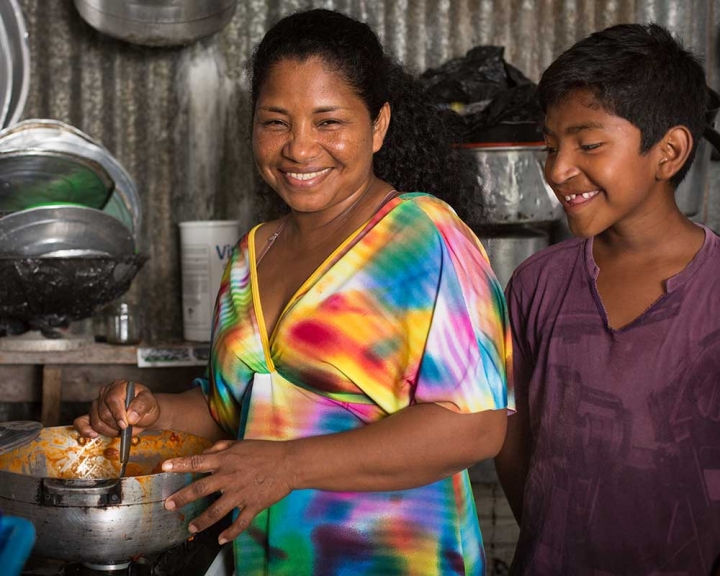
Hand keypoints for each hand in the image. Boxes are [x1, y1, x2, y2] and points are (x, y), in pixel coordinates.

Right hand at [73, 379, 160, 437]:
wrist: (143, 414)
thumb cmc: (146, 407)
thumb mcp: (150, 404)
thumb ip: (141, 407)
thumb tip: (130, 416)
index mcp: (120, 386)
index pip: (113, 399)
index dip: (118, 414)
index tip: (125, 425)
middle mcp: (106, 393)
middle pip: (104, 413)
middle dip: (116, 425)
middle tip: (127, 428)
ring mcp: (97, 403)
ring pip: (96, 421)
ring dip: (109, 430)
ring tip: (120, 430)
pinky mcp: (91, 414)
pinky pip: (81, 422)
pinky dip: (85, 430)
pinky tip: (93, 435)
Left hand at [162, 439, 295, 543]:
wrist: (289, 463)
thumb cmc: (265, 451)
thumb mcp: (241, 443)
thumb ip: (221, 448)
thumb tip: (205, 453)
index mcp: (226, 461)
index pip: (198, 461)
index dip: (180, 464)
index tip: (164, 468)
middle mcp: (230, 477)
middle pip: (201, 488)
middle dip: (183, 497)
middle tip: (169, 505)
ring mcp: (241, 493)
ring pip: (217, 510)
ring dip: (202, 520)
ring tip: (191, 527)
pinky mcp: (253, 505)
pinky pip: (240, 523)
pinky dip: (230, 533)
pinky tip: (221, 539)